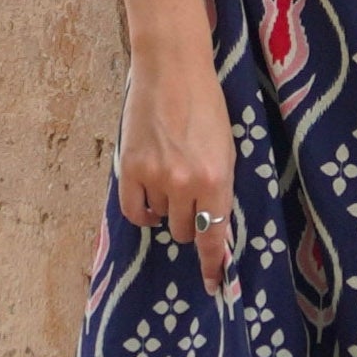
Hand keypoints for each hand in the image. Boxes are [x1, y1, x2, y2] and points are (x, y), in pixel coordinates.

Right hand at [117, 44, 235, 293]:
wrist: (173, 71)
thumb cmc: (207, 107)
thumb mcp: (226, 150)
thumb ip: (219, 189)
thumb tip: (214, 226)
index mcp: (217, 179)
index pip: (215, 237)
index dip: (213, 266)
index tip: (212, 285)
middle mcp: (186, 184)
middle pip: (187, 231)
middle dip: (192, 222)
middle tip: (191, 197)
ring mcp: (155, 178)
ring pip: (161, 219)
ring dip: (168, 208)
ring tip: (171, 177)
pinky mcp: (130, 169)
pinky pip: (134, 211)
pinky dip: (143, 211)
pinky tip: (149, 201)